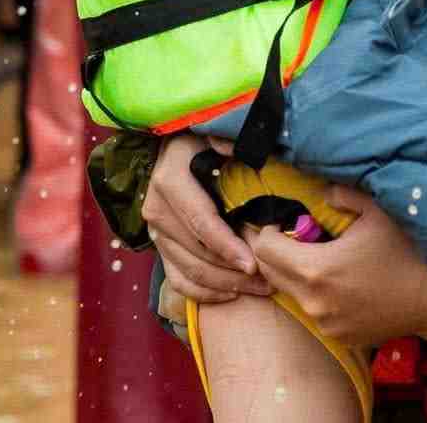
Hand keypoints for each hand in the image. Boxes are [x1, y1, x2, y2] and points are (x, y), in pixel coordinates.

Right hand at [143, 134, 271, 303]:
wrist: (178, 145)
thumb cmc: (206, 137)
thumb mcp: (216, 130)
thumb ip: (230, 139)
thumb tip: (233, 149)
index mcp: (170, 180)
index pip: (201, 222)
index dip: (227, 246)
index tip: (254, 263)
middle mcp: (156, 208)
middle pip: (197, 253)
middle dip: (234, 272)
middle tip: (270, 282)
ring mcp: (155, 230)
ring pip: (189, 270)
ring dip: (225, 286)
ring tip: (261, 289)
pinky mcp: (160, 245)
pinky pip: (178, 279)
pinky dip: (204, 292)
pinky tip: (233, 295)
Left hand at [251, 184, 426, 346]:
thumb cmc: (406, 250)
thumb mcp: (377, 212)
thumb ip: (344, 196)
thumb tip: (323, 192)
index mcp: (315, 267)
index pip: (263, 250)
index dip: (265, 232)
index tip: (279, 223)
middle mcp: (312, 300)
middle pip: (270, 274)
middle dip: (275, 254)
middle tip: (291, 238)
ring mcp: (324, 322)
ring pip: (291, 294)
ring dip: (295, 275)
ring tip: (319, 259)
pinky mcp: (337, 335)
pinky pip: (314, 312)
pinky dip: (317, 296)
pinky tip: (341, 284)